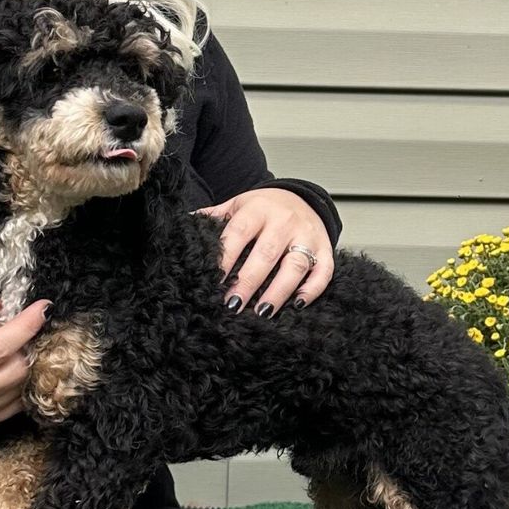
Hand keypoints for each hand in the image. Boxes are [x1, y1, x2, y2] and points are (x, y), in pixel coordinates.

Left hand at [196, 188, 332, 316]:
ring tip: (262, 312)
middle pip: (266, 254)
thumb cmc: (265, 208)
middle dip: (248, 282)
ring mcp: (307, 235)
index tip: (213, 281)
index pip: (239, 233)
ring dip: (278, 291)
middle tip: (233, 305)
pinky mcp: (325, 249)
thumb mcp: (237, 205)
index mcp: (258, 209)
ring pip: (295, 265)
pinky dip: (313, 289)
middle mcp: (284, 221)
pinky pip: (323, 271)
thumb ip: (213, 218)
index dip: (226, 258)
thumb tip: (183, 228)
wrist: (303, 196)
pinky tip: (298, 304)